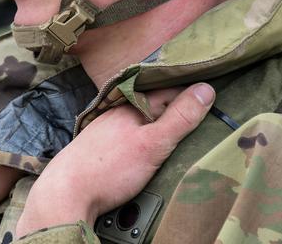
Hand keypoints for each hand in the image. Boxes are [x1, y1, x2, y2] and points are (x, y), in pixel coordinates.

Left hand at [16, 83, 214, 236]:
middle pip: (156, 104)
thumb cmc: (108, 168)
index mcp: (131, 104)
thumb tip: (206, 89)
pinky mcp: (101, 145)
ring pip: (142, 119)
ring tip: (182, 129)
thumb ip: (180, 118)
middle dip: (177, 107)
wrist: (66, 192)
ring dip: (160, 122)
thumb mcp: (152, 143)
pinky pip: (129, 133)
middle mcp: (118, 111)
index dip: (192, 93)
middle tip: (205, 112)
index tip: (215, 97)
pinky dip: (143, 135)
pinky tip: (149, 145)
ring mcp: (107, 127)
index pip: (170, 90)